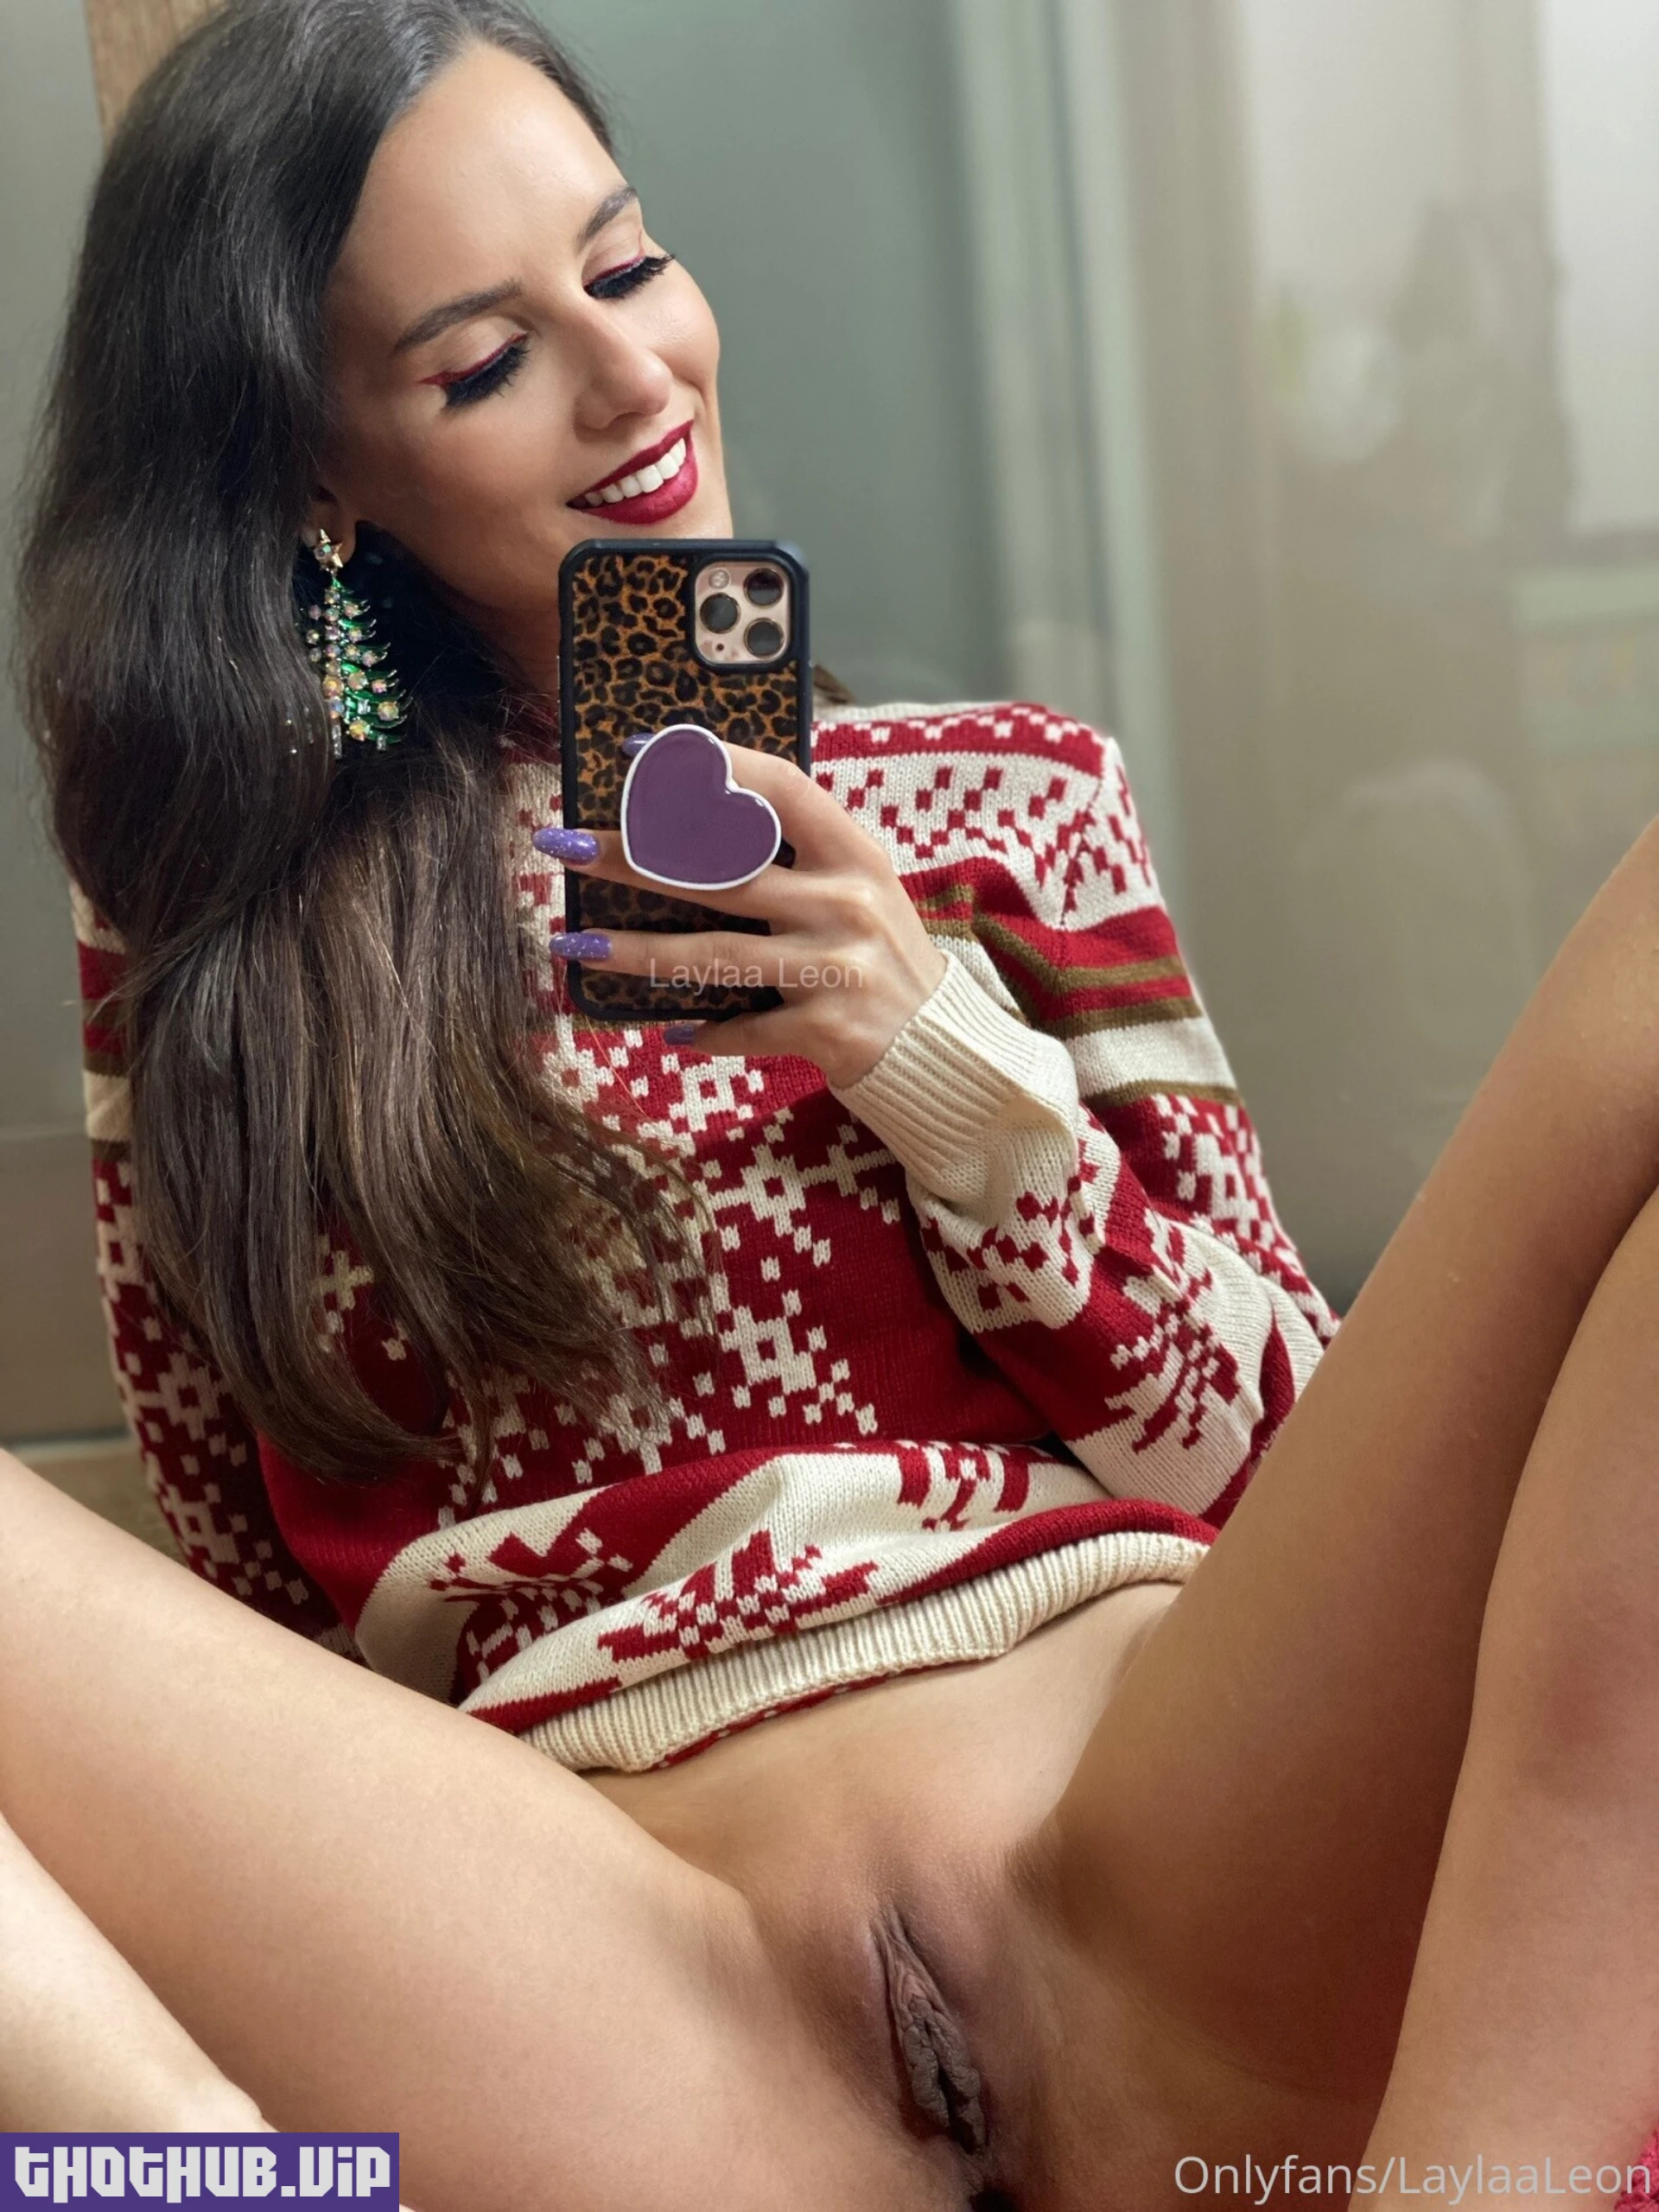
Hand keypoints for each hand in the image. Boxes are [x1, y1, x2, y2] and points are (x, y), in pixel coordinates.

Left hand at [541, 745, 946, 1088]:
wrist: (941, 1048)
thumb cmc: (881, 959)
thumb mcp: (859, 890)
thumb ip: (796, 860)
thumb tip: (690, 828)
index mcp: (854, 853)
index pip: (778, 787)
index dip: (708, 764)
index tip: (636, 754)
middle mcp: (846, 902)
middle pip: (720, 871)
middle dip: (631, 856)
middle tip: (565, 846)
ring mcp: (836, 967)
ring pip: (714, 954)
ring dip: (636, 951)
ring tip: (575, 942)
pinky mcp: (826, 1028)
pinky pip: (744, 1026)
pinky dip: (706, 1032)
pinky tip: (669, 1031)